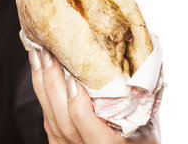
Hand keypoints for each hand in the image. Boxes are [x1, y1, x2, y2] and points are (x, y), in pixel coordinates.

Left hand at [29, 48, 160, 143]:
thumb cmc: (140, 137)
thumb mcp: (148, 123)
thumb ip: (140, 99)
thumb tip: (141, 59)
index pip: (98, 138)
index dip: (80, 110)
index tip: (74, 81)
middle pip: (66, 124)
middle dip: (53, 86)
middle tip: (48, 53)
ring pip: (52, 120)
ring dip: (42, 83)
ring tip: (39, 54)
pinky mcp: (59, 142)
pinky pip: (47, 117)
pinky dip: (41, 91)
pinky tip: (39, 70)